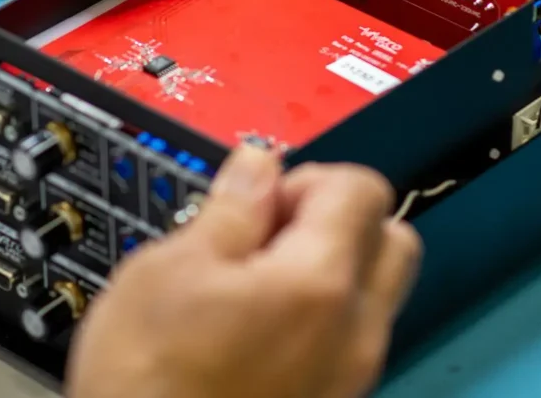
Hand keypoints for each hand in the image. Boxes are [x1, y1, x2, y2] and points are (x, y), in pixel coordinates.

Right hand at [65, 146, 421, 397]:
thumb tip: (258, 164)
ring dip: (334, 265)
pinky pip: (354, 336)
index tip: (263, 201)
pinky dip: (324, 313)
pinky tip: (260, 326)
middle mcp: (355, 331)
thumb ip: (233, 206)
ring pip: (377, 290)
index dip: (309, 178)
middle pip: (392, 237)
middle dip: (340, 217)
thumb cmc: (148, 382)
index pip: (363, 188)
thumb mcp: (170, 269)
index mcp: (321, 284)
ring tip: (259, 282)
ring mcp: (352, 374)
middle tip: (272, 232)